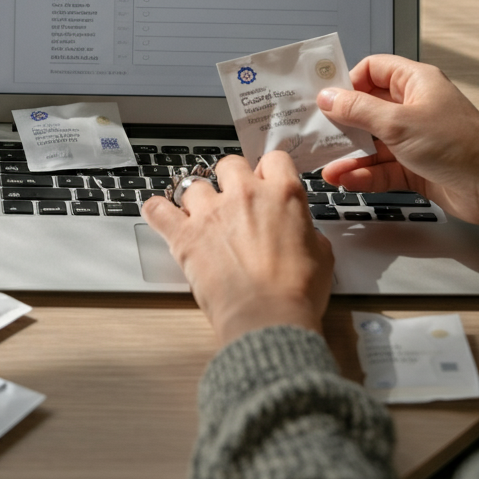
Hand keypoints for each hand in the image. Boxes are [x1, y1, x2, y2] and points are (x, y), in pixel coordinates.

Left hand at [142, 152, 334, 346]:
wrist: (268, 318)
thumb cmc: (295, 293)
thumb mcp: (321, 256)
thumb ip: (307, 232)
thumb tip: (303, 233)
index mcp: (283, 195)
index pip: (274, 160)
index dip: (269, 172)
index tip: (264, 182)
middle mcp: (245, 195)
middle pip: (229, 164)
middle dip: (230, 179)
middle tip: (233, 199)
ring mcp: (211, 212)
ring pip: (193, 185)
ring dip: (197, 200)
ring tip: (201, 217)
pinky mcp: (185, 235)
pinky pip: (158, 210)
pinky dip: (157, 211)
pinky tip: (161, 214)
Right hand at [318, 55, 478, 240]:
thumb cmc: (460, 146)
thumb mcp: (398, 123)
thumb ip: (357, 110)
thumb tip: (328, 97)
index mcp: (415, 83)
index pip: (372, 70)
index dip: (348, 82)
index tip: (326, 98)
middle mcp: (413, 108)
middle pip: (366, 110)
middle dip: (342, 125)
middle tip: (317, 134)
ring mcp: (413, 139)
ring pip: (370, 143)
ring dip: (349, 156)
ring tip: (329, 167)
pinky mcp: (413, 167)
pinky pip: (380, 168)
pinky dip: (363, 174)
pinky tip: (348, 180)